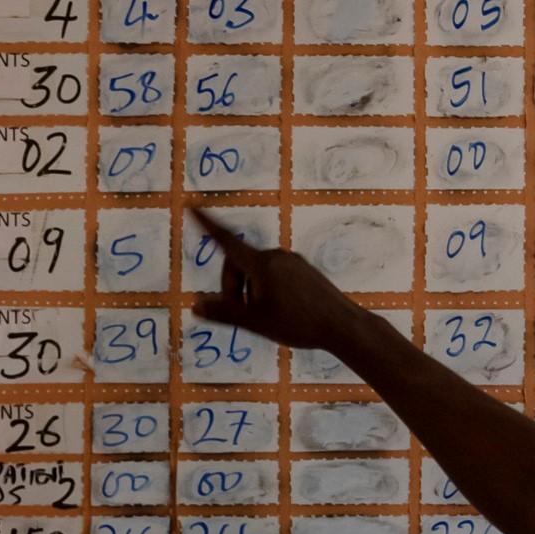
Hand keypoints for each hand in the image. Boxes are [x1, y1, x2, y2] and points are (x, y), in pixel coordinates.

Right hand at [189, 206, 361, 352]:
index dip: (206, 225)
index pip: (226, 241)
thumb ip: (224, 312)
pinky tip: (281, 313)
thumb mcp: (255, 321)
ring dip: (251, 291)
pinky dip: (267, 290)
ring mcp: (293, 262)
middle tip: (241, 313)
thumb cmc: (297, 323)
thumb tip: (195, 305)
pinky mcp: (305, 271)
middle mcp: (276, 256)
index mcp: (261, 264)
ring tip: (264, 317)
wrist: (342, 326)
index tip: (192, 207)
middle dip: (234, 286)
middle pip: (240, 264)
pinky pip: (275, 275)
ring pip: (258, 272)